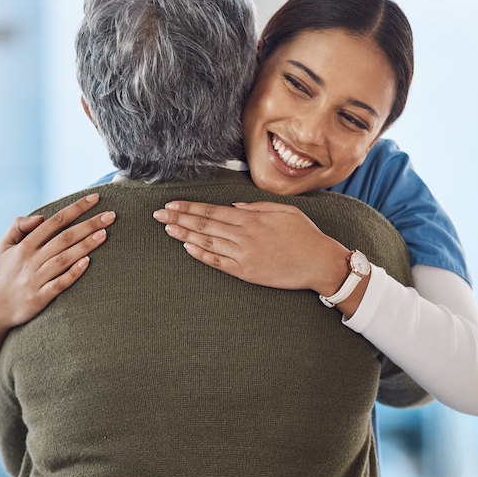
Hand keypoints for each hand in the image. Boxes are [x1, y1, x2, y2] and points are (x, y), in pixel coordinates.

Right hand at [0, 193, 115, 361]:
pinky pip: (59, 283)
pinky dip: (73, 273)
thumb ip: (19, 226)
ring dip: (85, 245)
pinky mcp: (41, 297)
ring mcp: (37, 278)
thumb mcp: (5, 245)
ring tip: (105, 234)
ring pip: (64, 258)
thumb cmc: (7, 272)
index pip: (55, 221)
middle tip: (111, 215)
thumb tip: (40, 217)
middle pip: (64, 237)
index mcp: (26, 245)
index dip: (76, 209)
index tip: (96, 198)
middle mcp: (32, 259)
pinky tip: (87, 262)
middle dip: (89, 225)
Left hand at [152, 200, 352, 295]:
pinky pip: (218, 262)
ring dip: (185, 234)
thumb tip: (233, 206)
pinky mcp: (246, 271)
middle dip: (179, 217)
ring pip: (207, 242)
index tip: (172, 204)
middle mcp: (243, 235)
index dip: (189, 207)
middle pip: (204, 224)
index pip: (212, 211)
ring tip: (167, 228)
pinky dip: (202, 254)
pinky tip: (187, 247)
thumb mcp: (284, 211)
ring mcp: (243, 254)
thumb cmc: (305, 235)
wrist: (319, 262)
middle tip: (158, 214)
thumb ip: (257, 206)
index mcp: (251, 218)